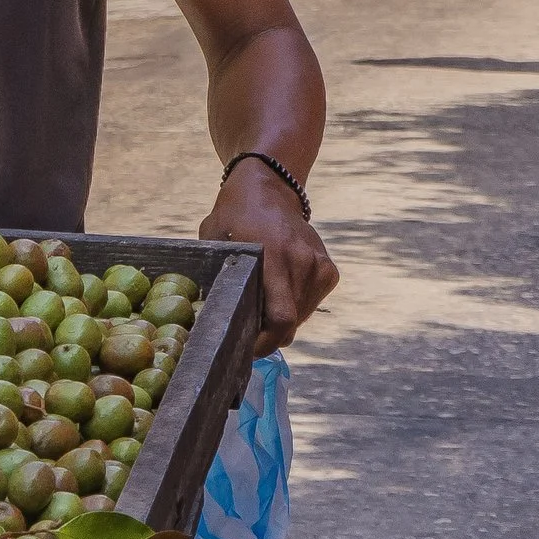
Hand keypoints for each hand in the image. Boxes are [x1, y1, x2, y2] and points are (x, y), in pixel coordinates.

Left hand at [199, 159, 335, 348]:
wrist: (270, 188)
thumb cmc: (234, 215)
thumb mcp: (214, 239)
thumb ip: (217, 274)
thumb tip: (208, 316)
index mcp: (273, 257)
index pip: (281, 318)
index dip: (264, 344)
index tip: (245, 350)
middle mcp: (302, 263)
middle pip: (290, 324)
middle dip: (267, 337)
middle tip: (245, 333)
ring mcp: (319, 267)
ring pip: (301, 317)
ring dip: (281, 322)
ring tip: (259, 309)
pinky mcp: (329, 270)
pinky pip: (311, 304)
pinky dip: (295, 308)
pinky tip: (277, 294)